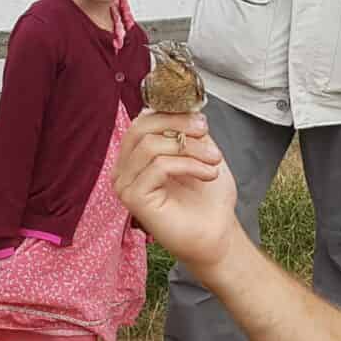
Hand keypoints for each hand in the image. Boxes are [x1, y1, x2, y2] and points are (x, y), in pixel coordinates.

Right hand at [113, 111, 238, 273]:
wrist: (217, 235)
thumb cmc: (207, 198)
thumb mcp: (199, 151)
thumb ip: (186, 130)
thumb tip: (184, 106)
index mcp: (135, 155)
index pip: (143, 120)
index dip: (171, 112)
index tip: (201, 120)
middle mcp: (124, 168)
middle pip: (141, 127)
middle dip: (178, 124)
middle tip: (205, 132)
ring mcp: (125, 184)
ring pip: (151, 145)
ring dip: (189, 148)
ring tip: (214, 160)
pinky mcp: (133, 198)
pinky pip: (158, 166)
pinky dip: (188, 164)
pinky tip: (208, 174)